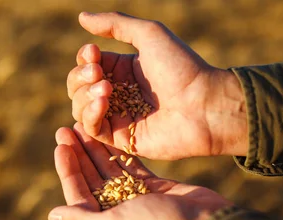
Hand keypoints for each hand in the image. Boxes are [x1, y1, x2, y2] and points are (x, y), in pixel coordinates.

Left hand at [48, 123, 232, 219]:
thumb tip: (51, 216)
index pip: (78, 195)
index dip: (68, 169)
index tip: (60, 144)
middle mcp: (117, 218)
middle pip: (92, 181)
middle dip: (79, 155)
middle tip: (66, 128)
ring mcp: (136, 203)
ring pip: (110, 172)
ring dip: (96, 150)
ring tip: (84, 125)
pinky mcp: (154, 190)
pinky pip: (130, 168)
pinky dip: (119, 152)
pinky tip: (109, 134)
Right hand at [67, 12, 247, 159]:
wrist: (203, 105)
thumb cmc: (181, 67)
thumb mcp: (149, 34)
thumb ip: (115, 24)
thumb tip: (81, 17)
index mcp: (125, 70)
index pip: (88, 64)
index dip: (84, 58)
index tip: (94, 52)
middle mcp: (120, 94)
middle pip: (79, 86)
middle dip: (81, 76)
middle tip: (98, 73)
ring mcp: (120, 117)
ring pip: (80, 107)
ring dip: (84, 95)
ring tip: (106, 89)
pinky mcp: (121, 139)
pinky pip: (92, 129)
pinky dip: (89, 115)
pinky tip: (102, 103)